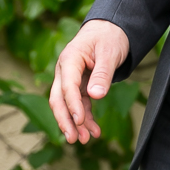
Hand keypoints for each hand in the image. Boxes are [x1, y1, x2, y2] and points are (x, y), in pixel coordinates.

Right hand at [50, 19, 130, 143]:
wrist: (110, 29)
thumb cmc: (109, 36)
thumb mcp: (109, 53)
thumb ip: (102, 74)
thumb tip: (95, 96)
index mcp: (69, 59)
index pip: (67, 86)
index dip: (72, 105)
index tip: (79, 122)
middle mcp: (65, 70)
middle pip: (59, 99)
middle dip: (65, 120)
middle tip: (73, 139)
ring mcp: (71, 79)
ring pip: (67, 105)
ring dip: (75, 123)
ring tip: (87, 140)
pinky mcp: (80, 85)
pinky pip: (80, 104)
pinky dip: (86, 118)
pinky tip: (95, 131)